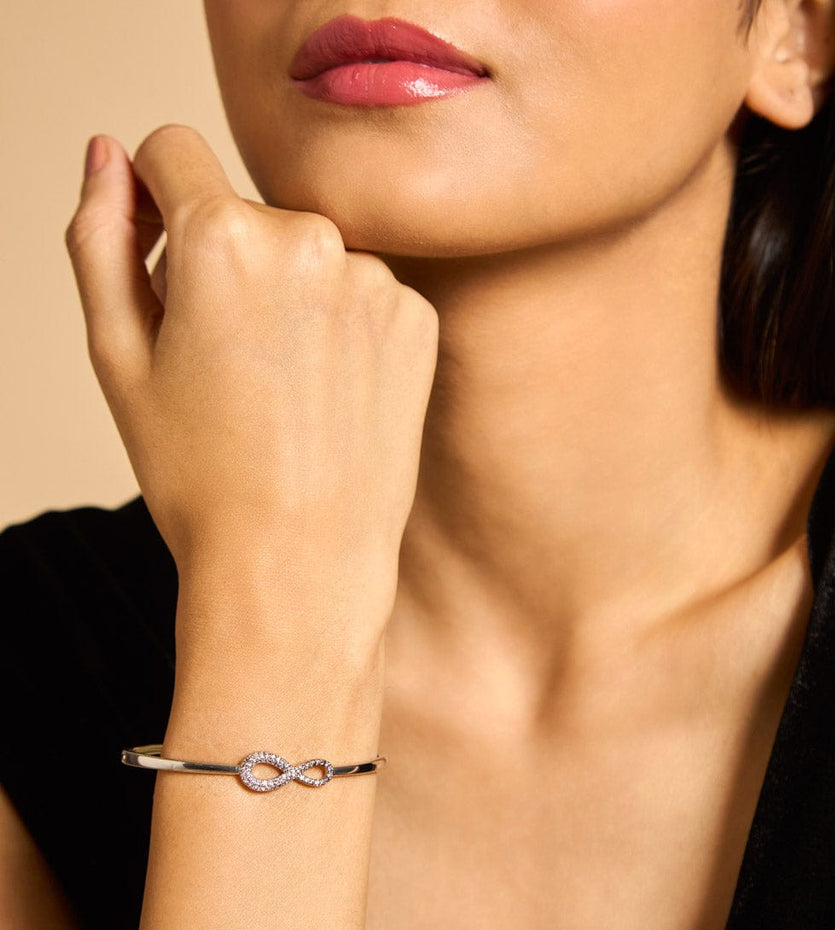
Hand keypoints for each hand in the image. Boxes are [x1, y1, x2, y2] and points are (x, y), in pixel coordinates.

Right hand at [65, 126, 437, 634]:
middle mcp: (313, 239)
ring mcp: (377, 280)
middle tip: (224, 360)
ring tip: (280, 387)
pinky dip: (342, 324)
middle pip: (248, 211)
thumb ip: (102, 237)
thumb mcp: (119, 355)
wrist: (302, 560)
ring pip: (310, 253)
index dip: (155, 199)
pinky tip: (328, 393)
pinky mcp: (418, 318)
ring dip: (289, 294)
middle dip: (225, 262)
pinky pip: (363, 291)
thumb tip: (108, 156)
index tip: (163, 256)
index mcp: (224, 238)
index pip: (173, 149)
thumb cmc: (202, 475)